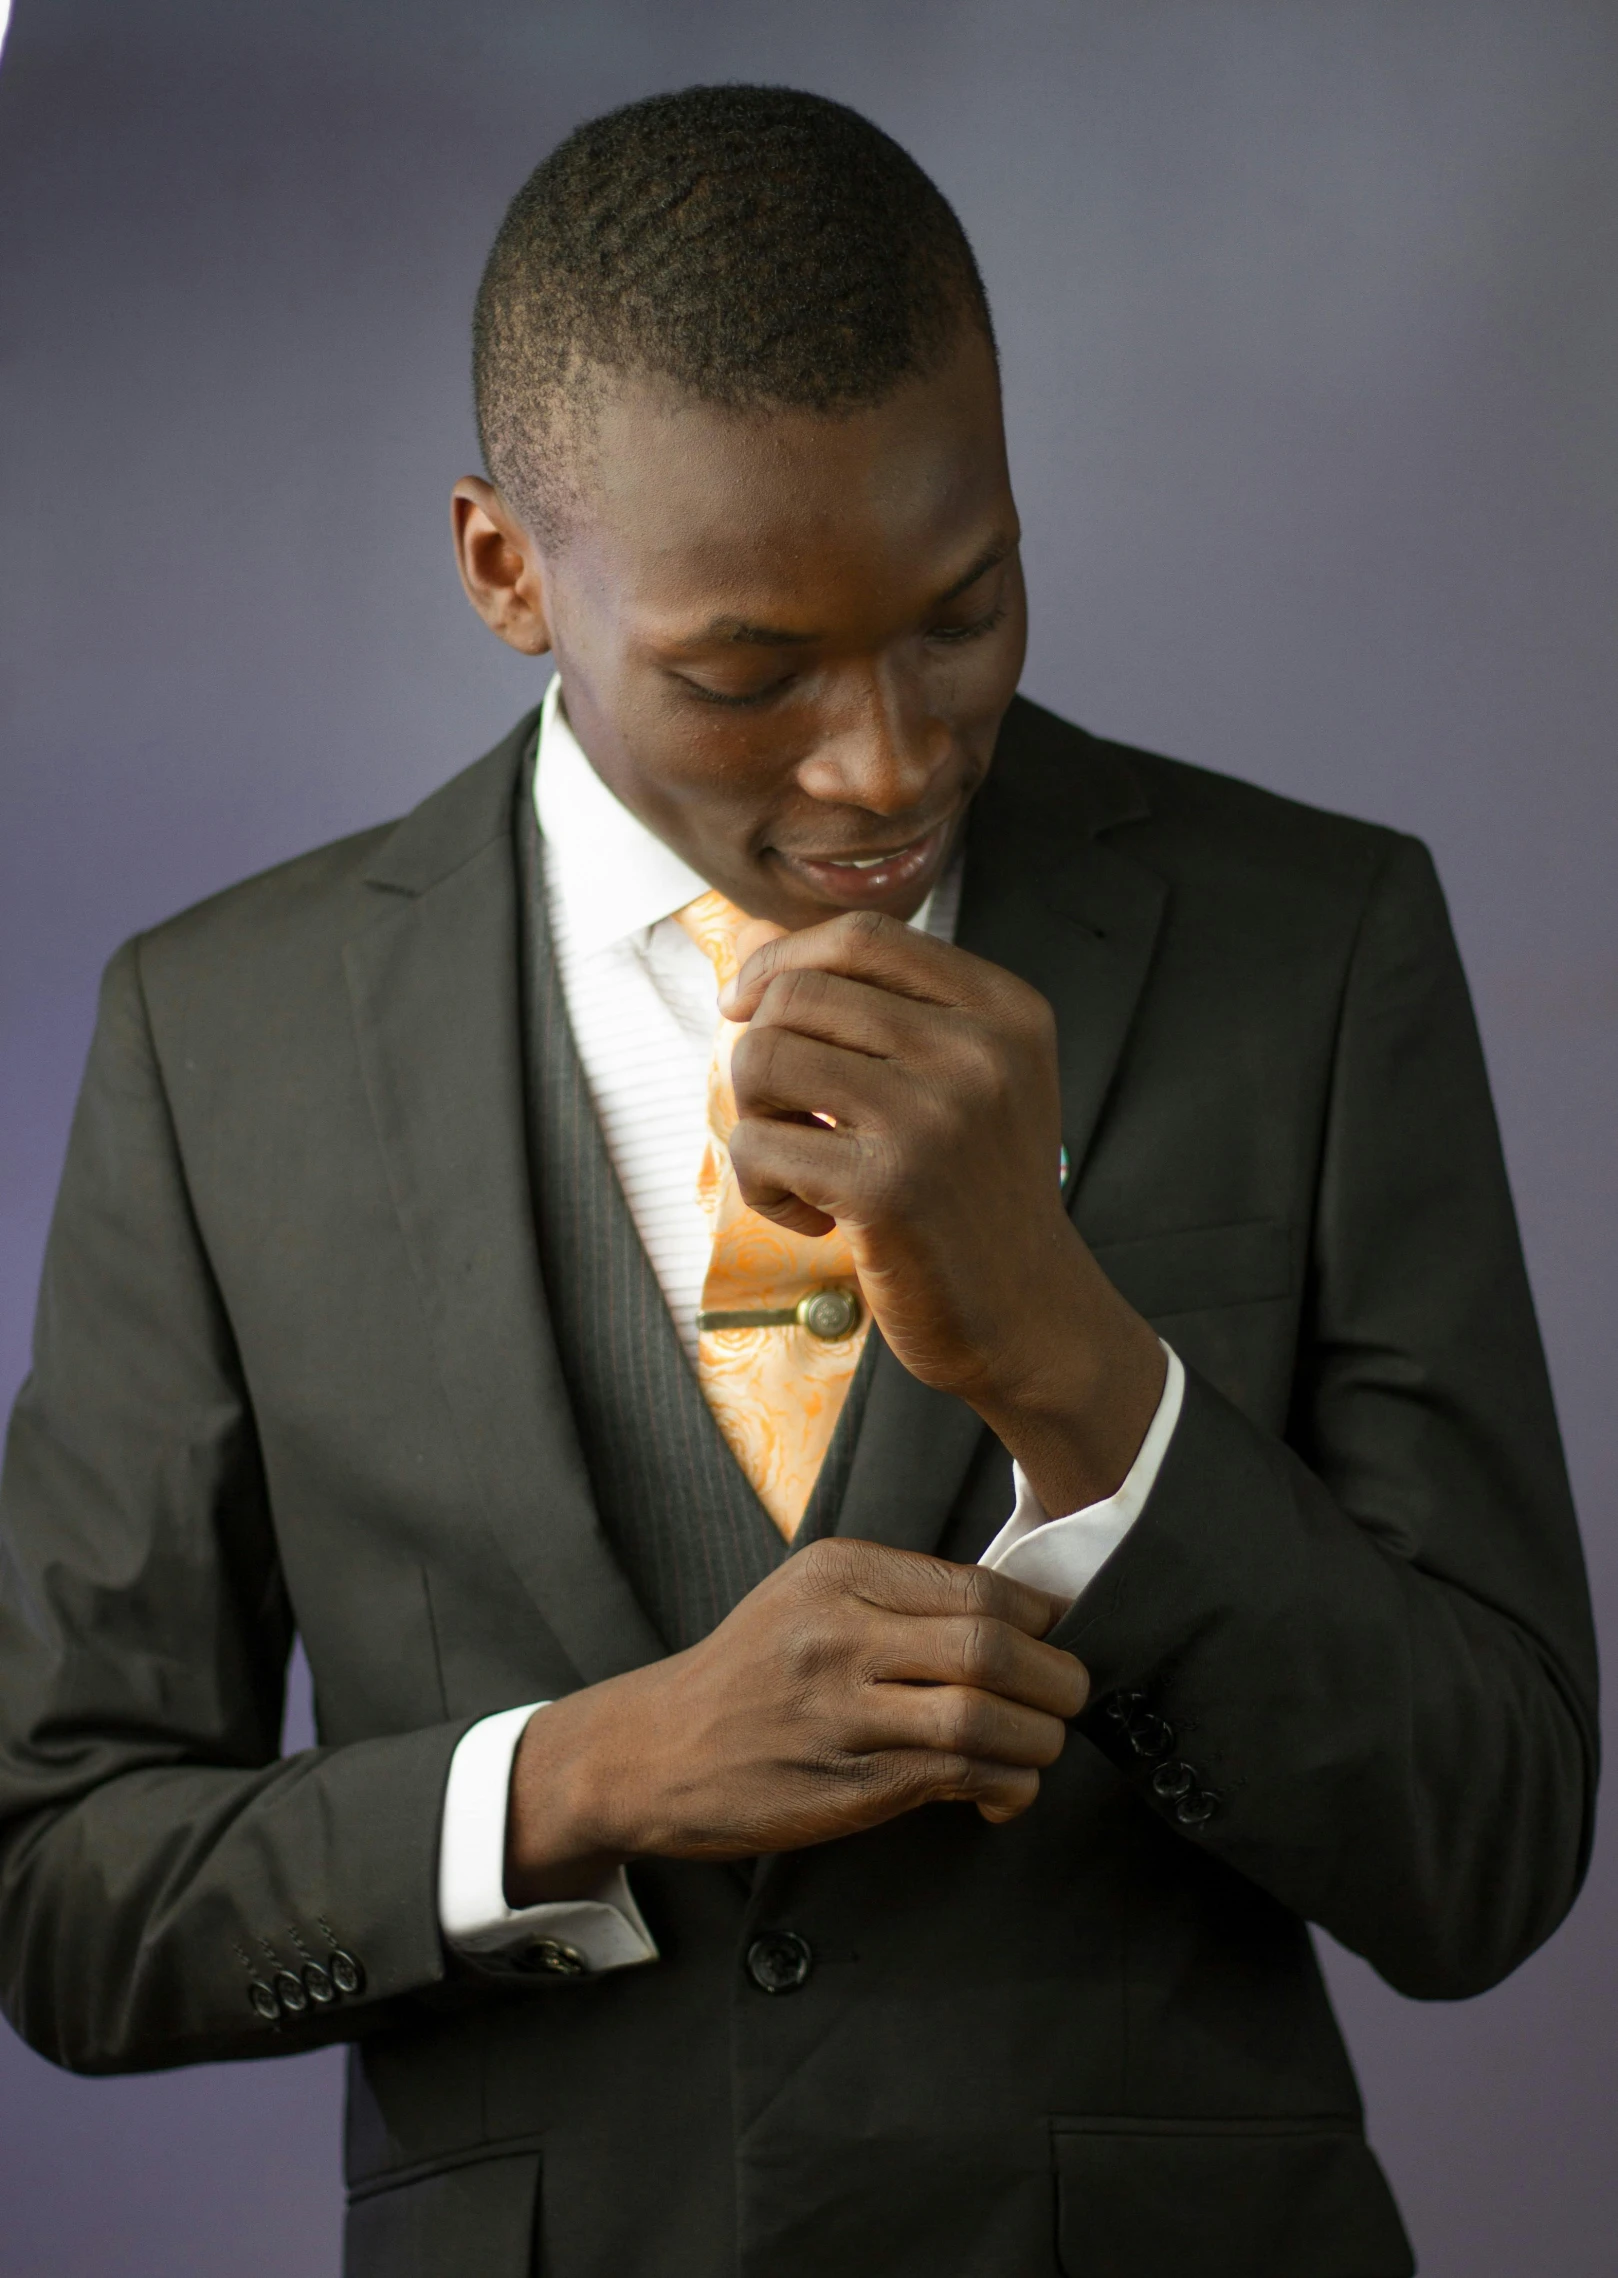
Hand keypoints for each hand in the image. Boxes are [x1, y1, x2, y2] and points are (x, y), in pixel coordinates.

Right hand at [505, 1538, 1086, 1903]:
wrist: (656, 1750)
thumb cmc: (750, 1675)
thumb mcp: (810, 1599)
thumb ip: (901, 1601)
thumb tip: (1021, 1622)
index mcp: (841, 1574)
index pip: (979, 1587)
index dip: (1041, 1620)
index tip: (1056, 1641)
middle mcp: (841, 1633)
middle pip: (993, 1648)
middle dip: (1059, 1679)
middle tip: (1071, 1696)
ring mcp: (841, 1711)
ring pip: (985, 1717)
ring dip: (1040, 1738)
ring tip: (1041, 1744)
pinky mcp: (847, 1783)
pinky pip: (958, 1777)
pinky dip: (1007, 1784)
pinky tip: (1003, 1789)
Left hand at [721, 911, 1164, 1512]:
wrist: (1030, 1315)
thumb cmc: (976, 1194)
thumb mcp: (968, 1079)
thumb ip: (883, 1010)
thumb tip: (751, 948)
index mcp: (1005, 1010)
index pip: (862, 937)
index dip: (784, 960)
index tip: (747, 1006)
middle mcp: (979, 1051)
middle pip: (798, 994)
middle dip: (761, 1050)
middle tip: (788, 1114)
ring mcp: (934, 1117)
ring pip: (764, 1057)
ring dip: (755, 1116)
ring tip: (799, 1162)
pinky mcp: (887, 1188)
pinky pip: (758, 1148)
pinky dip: (763, 1188)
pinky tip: (814, 1218)